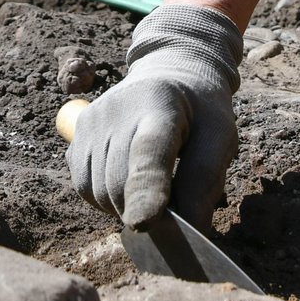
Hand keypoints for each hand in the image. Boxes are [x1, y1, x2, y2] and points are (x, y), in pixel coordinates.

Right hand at [68, 3, 241, 226]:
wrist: (171, 71)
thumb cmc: (200, 109)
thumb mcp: (221, 135)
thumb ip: (206, 180)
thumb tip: (190, 229)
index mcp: (161, 105)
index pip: (149, 151)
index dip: (146, 189)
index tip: (144, 223)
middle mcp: (118, 109)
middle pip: (120, 182)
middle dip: (144, 211)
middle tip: (171, 215)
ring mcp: (92, 120)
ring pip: (99, 191)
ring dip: (125, 208)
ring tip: (151, 190)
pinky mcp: (78, 132)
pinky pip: (84, 186)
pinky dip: (106, 199)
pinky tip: (128, 183)